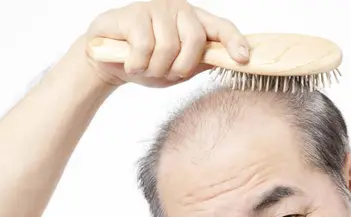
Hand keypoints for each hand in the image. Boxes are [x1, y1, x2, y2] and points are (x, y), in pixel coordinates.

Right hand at [82, 0, 250, 87]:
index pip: (221, 28)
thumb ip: (201, 63)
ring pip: (168, 47)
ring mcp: (156, 8)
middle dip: (180, 67)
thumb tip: (228, 62)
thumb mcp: (178, 68)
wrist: (107, 64)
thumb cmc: (146, 64)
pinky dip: (137, 64)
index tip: (242, 59)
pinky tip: (130, 62)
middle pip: (195, 40)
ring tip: (144, 68)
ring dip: (155, 68)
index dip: (234, 42)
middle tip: (166, 74)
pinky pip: (144, 47)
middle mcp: (179, 10)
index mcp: (194, 22)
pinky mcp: (133, 14)